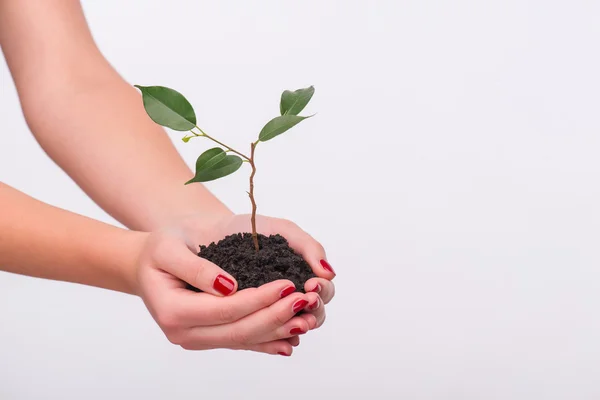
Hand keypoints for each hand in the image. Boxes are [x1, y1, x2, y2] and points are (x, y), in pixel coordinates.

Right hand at [135, 214, 334, 354]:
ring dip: (278, 331)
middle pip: (239, 330)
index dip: (259, 299)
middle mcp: (185, 333)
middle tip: (306, 299)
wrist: (155, 259)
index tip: (287, 284)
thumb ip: (195, 268)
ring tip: (308, 318)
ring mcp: (199, 339)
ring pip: (245, 340)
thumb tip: (229, 287)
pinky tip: (292, 339)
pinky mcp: (211, 336)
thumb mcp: (169, 246)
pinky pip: (243, 341)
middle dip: (276, 316)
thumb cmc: (162, 247)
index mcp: (173, 311)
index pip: (225, 309)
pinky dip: (268, 341)